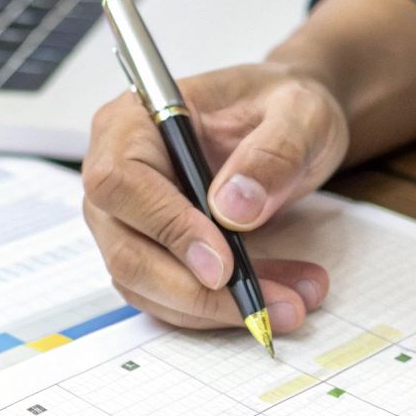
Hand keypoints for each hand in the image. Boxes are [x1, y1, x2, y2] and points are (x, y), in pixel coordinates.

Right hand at [81, 61, 349, 332]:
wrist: (291, 125)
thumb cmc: (284, 105)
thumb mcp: (300, 113)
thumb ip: (273, 153)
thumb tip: (232, 208)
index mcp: (132, 121)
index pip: (122, 182)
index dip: (167, 228)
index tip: (223, 264)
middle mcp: (115, 171)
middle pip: (126, 248)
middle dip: (195, 290)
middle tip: (265, 305)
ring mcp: (127, 218)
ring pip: (146, 284)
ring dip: (214, 309)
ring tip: (289, 305)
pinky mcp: (151, 251)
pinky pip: (168, 297)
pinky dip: (217, 310)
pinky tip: (271, 299)